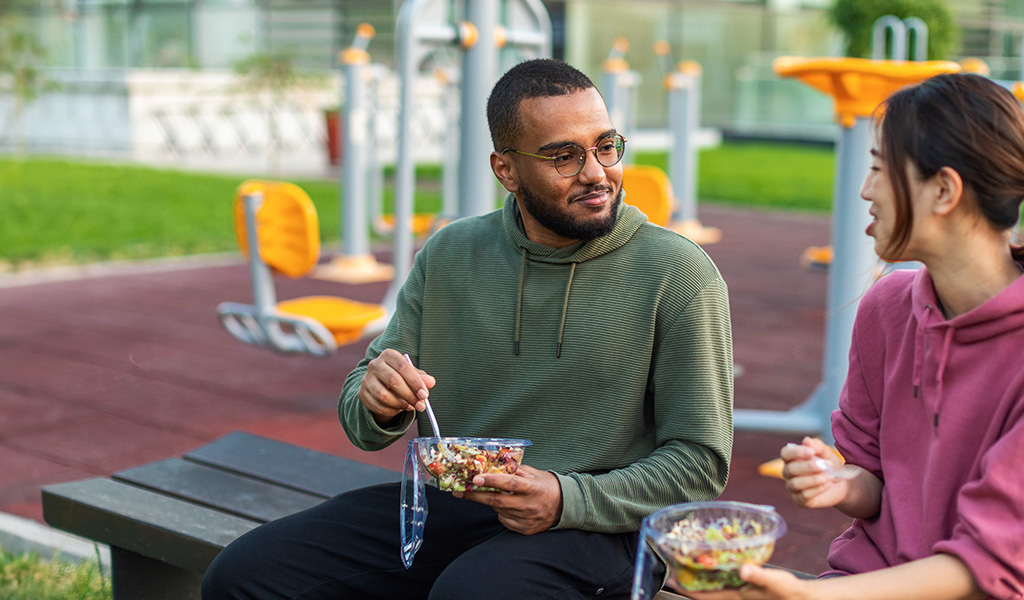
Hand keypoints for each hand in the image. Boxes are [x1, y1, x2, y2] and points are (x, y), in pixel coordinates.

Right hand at [357, 349, 435, 425]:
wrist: (380, 384)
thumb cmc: (400, 376)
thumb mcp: (412, 374)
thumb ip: (422, 378)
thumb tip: (431, 382)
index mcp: (389, 355)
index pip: (402, 366)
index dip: (415, 381)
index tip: (424, 394)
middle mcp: (375, 365)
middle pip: (393, 380)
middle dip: (409, 395)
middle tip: (420, 405)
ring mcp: (366, 379)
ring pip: (383, 395)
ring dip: (400, 404)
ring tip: (409, 406)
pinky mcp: (362, 394)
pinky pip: (377, 406)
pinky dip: (391, 411)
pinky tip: (398, 409)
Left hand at [455, 465, 562, 534]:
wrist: (565, 506)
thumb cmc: (546, 486)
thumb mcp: (533, 473)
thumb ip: (514, 471)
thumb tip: (491, 467)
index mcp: (533, 488)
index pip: (510, 484)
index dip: (492, 481)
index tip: (476, 478)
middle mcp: (530, 505)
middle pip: (497, 501)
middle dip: (476, 496)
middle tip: (460, 492)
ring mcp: (527, 520)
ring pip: (499, 511)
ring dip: (491, 502)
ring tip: (493, 495)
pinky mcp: (525, 530)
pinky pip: (504, 520)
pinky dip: (501, 512)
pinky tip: (508, 506)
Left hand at [683, 564, 809, 599]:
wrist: (800, 597)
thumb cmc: (787, 591)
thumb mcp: (775, 581)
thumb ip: (759, 575)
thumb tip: (744, 569)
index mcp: (737, 595)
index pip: (705, 595)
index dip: (687, 589)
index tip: (672, 579)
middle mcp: (734, 594)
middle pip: (705, 589)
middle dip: (689, 580)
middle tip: (673, 567)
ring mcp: (739, 589)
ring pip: (713, 583)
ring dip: (700, 575)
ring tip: (685, 562)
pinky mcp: (744, 584)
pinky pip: (724, 578)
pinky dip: (715, 570)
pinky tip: (712, 560)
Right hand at [780, 437, 852, 508]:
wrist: (842, 485)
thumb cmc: (830, 466)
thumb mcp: (827, 454)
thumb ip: (818, 446)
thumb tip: (806, 441)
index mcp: (792, 459)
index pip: (785, 454)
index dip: (796, 452)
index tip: (811, 452)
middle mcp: (788, 473)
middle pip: (789, 469)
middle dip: (807, 467)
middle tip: (824, 466)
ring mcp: (792, 488)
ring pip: (795, 484)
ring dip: (813, 479)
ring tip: (829, 476)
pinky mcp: (800, 501)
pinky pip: (803, 496)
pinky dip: (817, 489)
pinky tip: (827, 484)